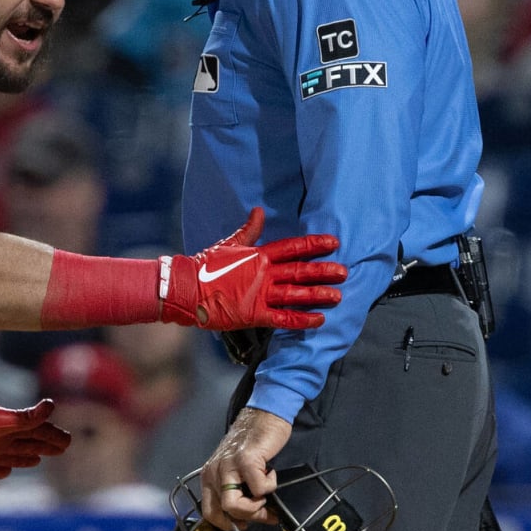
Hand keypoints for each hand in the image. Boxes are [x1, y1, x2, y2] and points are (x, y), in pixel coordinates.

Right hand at [161, 207, 345, 329]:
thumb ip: (249, 230)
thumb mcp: (229, 244)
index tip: (334, 242)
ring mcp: (259, 295)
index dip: (314, 245)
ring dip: (317, 295)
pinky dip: (301, 320)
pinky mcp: (254, 314)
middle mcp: (263, 274)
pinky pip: (283, 318)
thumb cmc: (205, 265)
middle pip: (299, 271)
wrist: (186, 288)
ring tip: (338, 296)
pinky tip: (318, 320)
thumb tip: (259, 211)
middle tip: (344, 272)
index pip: (292, 247)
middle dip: (323, 271)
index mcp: (258, 255)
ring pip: (295, 294)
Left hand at [200, 407, 292, 530]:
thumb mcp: (236, 468)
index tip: (246, 523)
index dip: (229, 523)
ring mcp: (228, 465)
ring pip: (234, 506)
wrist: (264, 413)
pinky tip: (271, 473)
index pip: (210, 513)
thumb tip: (252, 516)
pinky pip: (258, 489)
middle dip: (246, 517)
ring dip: (256, 506)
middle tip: (264, 511)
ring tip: (265, 492)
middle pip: (222, 513)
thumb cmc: (253, 442)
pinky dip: (270, 486)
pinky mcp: (246, 459)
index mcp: (210, 475)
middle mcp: (214, 471)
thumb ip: (237, 489)